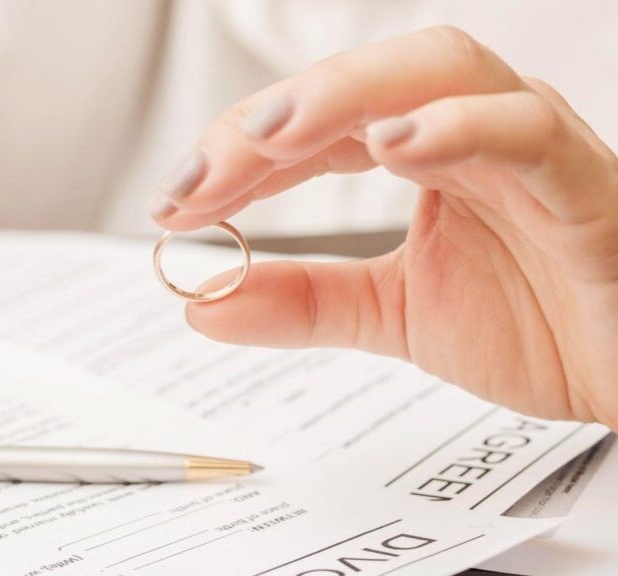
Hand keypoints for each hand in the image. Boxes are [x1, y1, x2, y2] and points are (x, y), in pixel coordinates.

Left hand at [149, 27, 617, 428]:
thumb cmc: (537, 325)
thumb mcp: (391, 314)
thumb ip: (305, 302)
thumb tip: (207, 301)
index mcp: (422, 151)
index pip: (313, 128)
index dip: (236, 158)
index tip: (175, 203)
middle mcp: (468, 131)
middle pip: (358, 83)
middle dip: (268, 121)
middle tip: (198, 178)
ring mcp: (525, 144)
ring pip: (438, 71)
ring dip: (344, 97)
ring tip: (271, 138)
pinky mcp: (580, 183)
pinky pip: (526, 132)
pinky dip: (461, 128)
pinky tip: (397, 145)